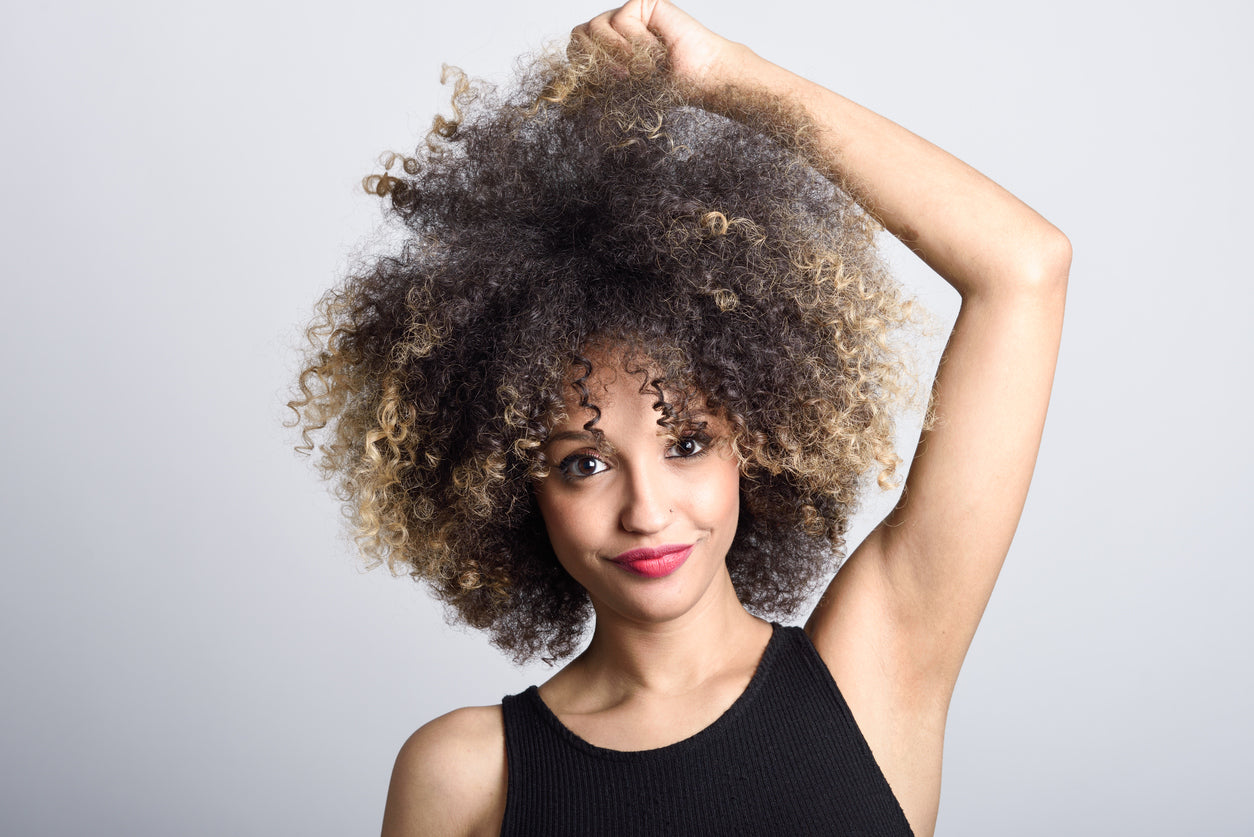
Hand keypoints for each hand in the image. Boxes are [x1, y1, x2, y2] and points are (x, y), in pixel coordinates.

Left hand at [570, 0, 751, 103]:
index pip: (574, 51)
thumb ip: (593, 83)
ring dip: (619, 55)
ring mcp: (625, 14)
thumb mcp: (622, 90)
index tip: (603, 85)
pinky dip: (638, 43)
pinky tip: (657, 48)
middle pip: (577, 34)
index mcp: (603, 51)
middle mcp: (611, 29)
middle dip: (597, 60)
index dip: (582, 68)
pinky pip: (620, 22)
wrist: (697, 78)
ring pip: (595, 28)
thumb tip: (558, 92)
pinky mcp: (640, 3)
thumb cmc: (666, 87)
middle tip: (625, 76)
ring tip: (645, 65)